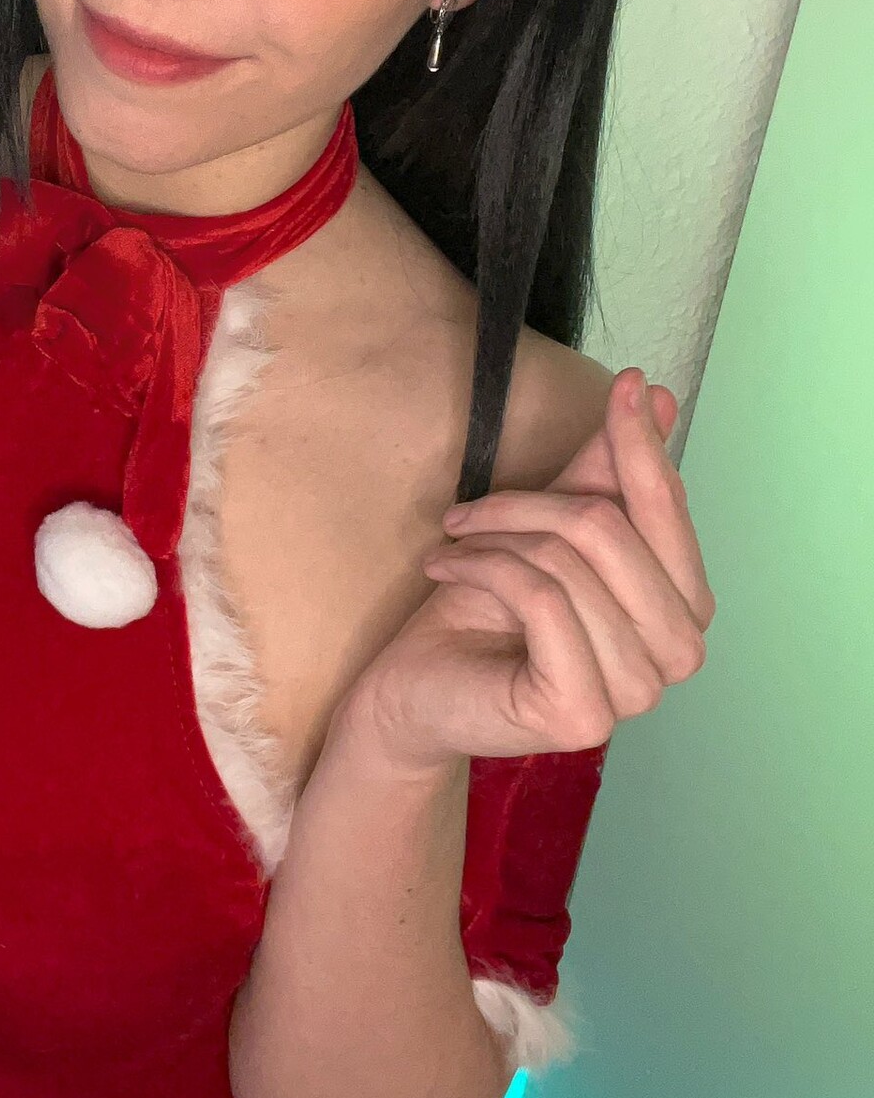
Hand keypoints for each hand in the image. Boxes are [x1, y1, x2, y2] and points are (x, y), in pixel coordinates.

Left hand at [352, 369, 715, 768]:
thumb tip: (656, 394)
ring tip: (455, 542)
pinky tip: (444, 565)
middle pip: (612, 530)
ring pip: (569, 562)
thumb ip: (604, 472)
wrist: (414, 687)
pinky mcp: (585, 716)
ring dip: (496, 536)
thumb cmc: (482, 609)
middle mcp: (678, 655)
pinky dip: (483, 566)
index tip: (630, 381)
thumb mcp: (544, 526)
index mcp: (684, 608)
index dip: (643, 444)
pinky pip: (540, 599)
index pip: (670, 510)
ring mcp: (638, 695)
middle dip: (531, 501)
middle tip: (469, 510)